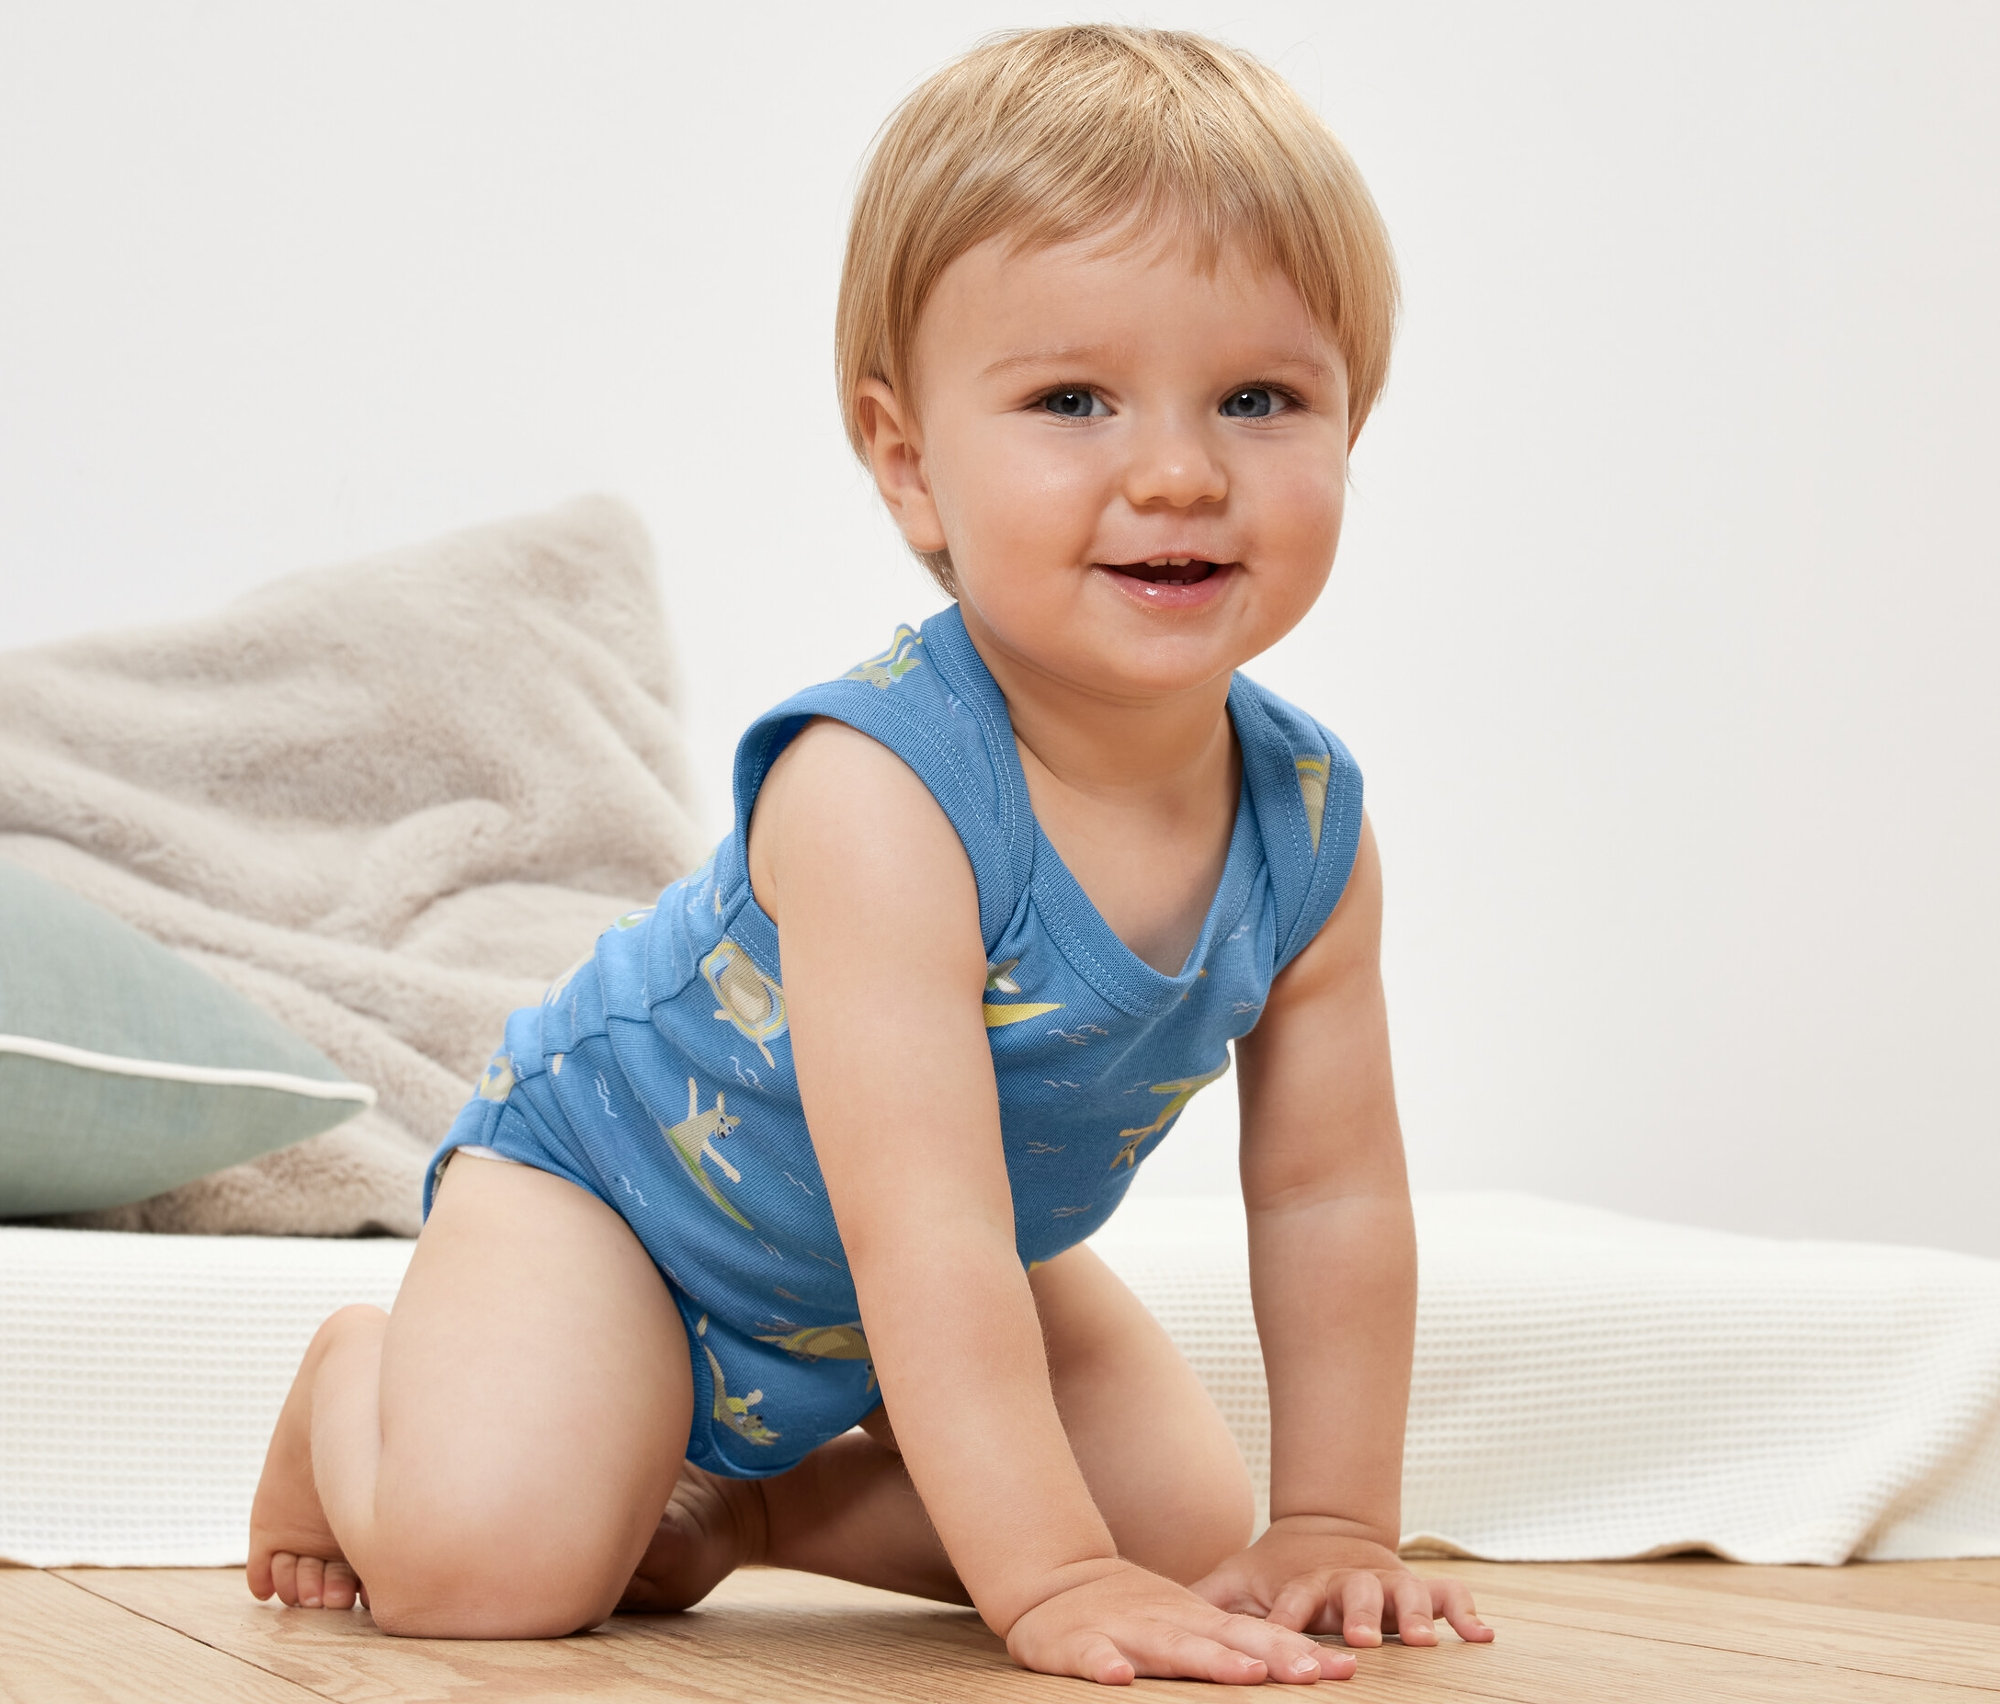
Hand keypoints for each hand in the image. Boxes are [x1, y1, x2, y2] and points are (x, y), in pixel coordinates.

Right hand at [1005, 1558, 1355, 1685]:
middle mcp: (1168, 1622)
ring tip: (1245, 1675)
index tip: (1342, 1670)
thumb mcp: (1187, 1621)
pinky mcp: (1078, 1643)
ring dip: (1208, 1660)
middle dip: (1270, 1657)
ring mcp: (1125, 1630)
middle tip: (1312, 1674)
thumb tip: (1300, 1666)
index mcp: (1196, 1620)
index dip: (1297, 1652)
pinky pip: (1092, 1654)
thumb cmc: (1132, 1609)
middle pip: (1226, 1640)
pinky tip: (1118, 1678)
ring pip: (1169, 1646)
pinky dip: (1105, 1664)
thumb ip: (1233, 1642)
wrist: (1055, 1579)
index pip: (1256, 1636)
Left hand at [1192, 1517, 1493, 1648]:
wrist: (1328, 1530)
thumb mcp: (1241, 1581)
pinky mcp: (1418, 1587)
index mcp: (1305, 1582)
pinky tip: (1481, 1636)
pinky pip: (1449, 1594)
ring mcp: (1387, 1583)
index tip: (1286, 1632)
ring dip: (1412, 1615)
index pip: (1296, 1597)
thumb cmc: (1280, 1572)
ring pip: (1404, 1594)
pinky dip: (1465, 1612)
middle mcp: (1349, 1582)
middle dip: (1357, 1616)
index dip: (1291, 1615)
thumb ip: (1210, 1598)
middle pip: (1354, 1595)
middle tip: (1358, 1640)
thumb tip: (1157, 1612)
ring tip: (1420, 1639)